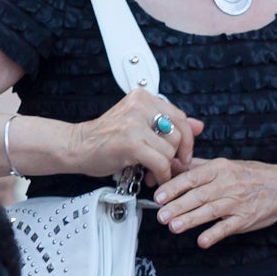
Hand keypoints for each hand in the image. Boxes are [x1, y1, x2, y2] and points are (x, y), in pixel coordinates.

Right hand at [73, 87, 200, 185]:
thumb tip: (199, 125)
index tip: (183, 153)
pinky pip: (160, 162)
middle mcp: (140, 106)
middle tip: (170, 166)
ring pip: (170, 150)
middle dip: (177, 156)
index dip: (187, 139)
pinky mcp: (131, 142)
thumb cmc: (105, 139)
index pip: (180, 116)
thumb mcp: (139, 125)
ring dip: (166, 167)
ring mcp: (134, 123)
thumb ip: (169, 124)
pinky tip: (153, 177)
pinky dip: (161, 174)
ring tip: (155, 173)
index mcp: (143, 98)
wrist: (76, 147)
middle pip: (178, 134)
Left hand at [152, 156, 276, 247]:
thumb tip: (171, 166)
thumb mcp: (225, 165)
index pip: (192, 177)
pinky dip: (215, 234)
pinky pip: (228, 227)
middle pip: (198, 195)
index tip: (159, 196)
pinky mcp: (245, 218)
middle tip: (161, 215)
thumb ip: (198, 167)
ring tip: (174, 227)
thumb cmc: (251, 175)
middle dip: (178, 206)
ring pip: (210, 211)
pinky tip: (202, 240)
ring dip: (191, 219)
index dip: (174, 187)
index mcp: (220, 169)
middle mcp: (228, 184)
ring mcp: (237, 202)